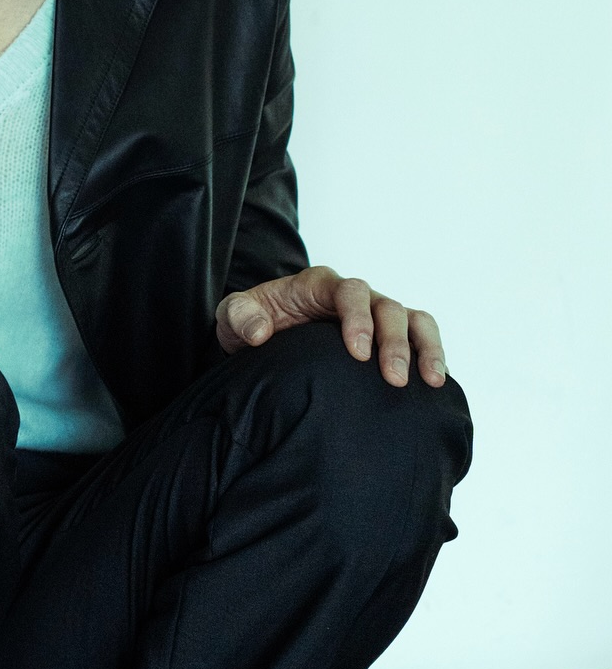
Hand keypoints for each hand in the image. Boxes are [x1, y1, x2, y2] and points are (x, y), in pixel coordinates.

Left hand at [216, 265, 447, 387]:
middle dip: (394, 342)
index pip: (348, 292)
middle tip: (393, 379)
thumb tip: (258, 333)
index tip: (357, 354)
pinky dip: (432, 354)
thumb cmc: (250, 321)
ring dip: (425, 347)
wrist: (260, 334)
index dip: (358, 319)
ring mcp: (373, 314)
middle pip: (386, 307)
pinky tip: (435, 383)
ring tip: (432, 381)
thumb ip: (239, 317)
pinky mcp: (386, 335)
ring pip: (412, 319)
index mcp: (318, 285)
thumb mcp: (232, 316)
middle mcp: (352, 295)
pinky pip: (420, 336)